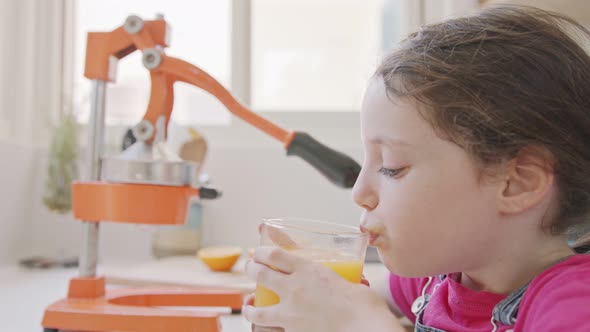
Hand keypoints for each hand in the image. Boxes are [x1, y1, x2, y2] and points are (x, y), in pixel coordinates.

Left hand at [243, 246, 401, 331]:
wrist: (365, 329)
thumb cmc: (365, 306)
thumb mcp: (351, 284)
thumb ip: (343, 282)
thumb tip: (353, 283)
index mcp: (309, 271)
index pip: (275, 255)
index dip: (262, 251)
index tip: (258, 252)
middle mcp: (295, 289)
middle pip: (261, 274)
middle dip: (251, 269)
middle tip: (250, 267)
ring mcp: (291, 314)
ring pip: (258, 311)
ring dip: (250, 308)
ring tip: (248, 306)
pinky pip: (271, 330)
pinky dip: (265, 329)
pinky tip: (263, 330)